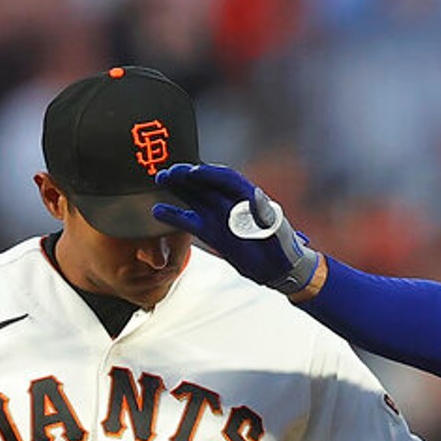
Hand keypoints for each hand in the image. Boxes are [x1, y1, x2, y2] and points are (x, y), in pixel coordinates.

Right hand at [153, 163, 324, 293]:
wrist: (280, 269)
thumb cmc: (282, 247)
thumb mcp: (276, 229)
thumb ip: (264, 212)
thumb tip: (256, 195)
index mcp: (248, 196)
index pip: (226, 179)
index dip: (209, 174)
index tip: (193, 172)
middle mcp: (231, 203)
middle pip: (206, 183)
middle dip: (188, 176)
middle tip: (169, 171)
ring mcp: (220, 216)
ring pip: (195, 197)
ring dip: (178, 188)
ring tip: (160, 180)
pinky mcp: (212, 232)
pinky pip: (190, 221)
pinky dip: (175, 216)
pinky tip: (158, 211)